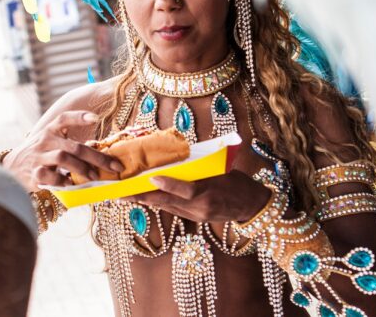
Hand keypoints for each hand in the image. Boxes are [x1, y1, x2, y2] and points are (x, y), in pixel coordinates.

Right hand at [3, 111, 123, 190]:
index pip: (64, 118)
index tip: (96, 118)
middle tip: (114, 166)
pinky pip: (49, 176)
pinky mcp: (33, 173)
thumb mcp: (52, 142)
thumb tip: (101, 152)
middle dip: (97, 157)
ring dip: (82, 168)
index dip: (79, 117)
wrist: (11, 167)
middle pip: (74, 146)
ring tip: (95, 177)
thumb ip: (71, 144)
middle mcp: (45, 140)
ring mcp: (38, 156)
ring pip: (63, 158)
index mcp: (51, 130)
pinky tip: (71, 184)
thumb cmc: (40, 154)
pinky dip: (62, 181)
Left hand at [126, 170, 271, 222]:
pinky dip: (159, 203)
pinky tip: (145, 199)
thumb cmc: (239, 183)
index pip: (187, 190)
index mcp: (211, 193)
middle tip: (123, 193)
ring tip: (126, 196)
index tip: (152, 178)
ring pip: (167, 207)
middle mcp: (201, 208)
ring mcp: (198, 215)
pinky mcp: (196, 219)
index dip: (168, 185)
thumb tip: (181, 156)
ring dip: (146, 201)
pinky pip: (173, 210)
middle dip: (144, 198)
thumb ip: (203, 167)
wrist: (252, 206)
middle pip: (169, 203)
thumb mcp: (224, 170)